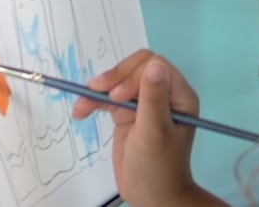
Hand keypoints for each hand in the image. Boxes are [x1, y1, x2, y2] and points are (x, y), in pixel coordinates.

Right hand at [74, 49, 213, 206]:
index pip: (153, 66)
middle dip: (114, 78)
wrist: (150, 197)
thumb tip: (154, 64)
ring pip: (119, 82)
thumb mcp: (155, 132)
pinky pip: (108, 99)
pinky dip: (94, 102)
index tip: (117, 97)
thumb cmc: (157, 166)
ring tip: (81, 104)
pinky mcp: (127, 114)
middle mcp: (162, 94)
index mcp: (178, 94)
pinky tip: (80, 110)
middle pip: (134, 69)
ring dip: (99, 90)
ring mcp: (143, 103)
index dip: (133, 75)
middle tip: (94, 92)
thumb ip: (153, 98)